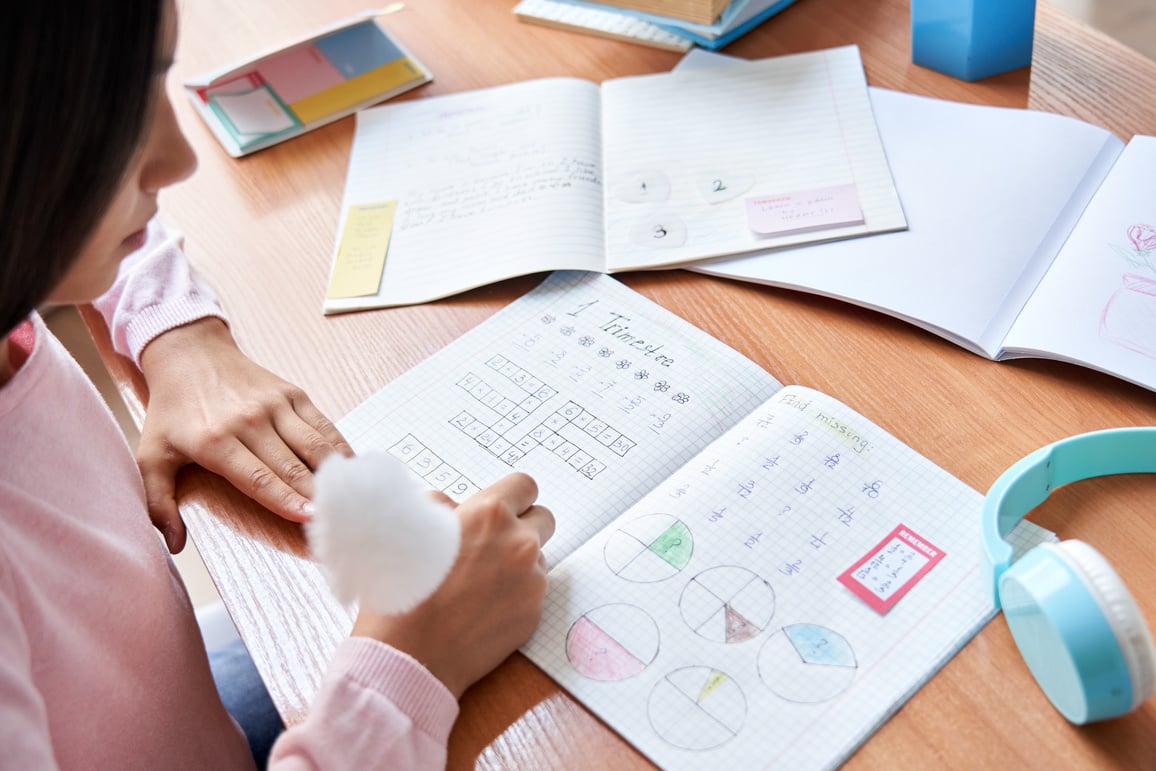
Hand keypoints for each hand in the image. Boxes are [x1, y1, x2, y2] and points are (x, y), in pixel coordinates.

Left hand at [137, 317, 352, 551]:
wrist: (190, 355)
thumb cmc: (173, 411)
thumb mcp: (152, 456)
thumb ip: (158, 504)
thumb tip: (173, 546)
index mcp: (214, 441)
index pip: (259, 478)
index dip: (286, 500)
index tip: (309, 518)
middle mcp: (248, 421)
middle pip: (291, 466)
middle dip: (316, 495)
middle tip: (338, 519)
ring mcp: (274, 405)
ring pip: (312, 445)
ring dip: (334, 473)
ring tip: (351, 497)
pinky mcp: (292, 394)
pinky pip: (322, 424)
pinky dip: (339, 446)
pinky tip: (352, 466)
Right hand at [351, 473, 554, 698]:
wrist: (409, 653)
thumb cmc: (403, 590)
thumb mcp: (414, 529)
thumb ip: (445, 508)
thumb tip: (458, 508)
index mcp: (490, 515)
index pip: (525, 485)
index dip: (512, 496)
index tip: (502, 508)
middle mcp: (519, 544)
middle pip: (544, 519)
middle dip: (523, 526)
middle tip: (494, 543)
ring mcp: (531, 581)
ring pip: (538, 559)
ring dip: (518, 563)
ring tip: (479, 583)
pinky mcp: (534, 614)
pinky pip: (533, 592)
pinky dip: (515, 595)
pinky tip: (483, 607)